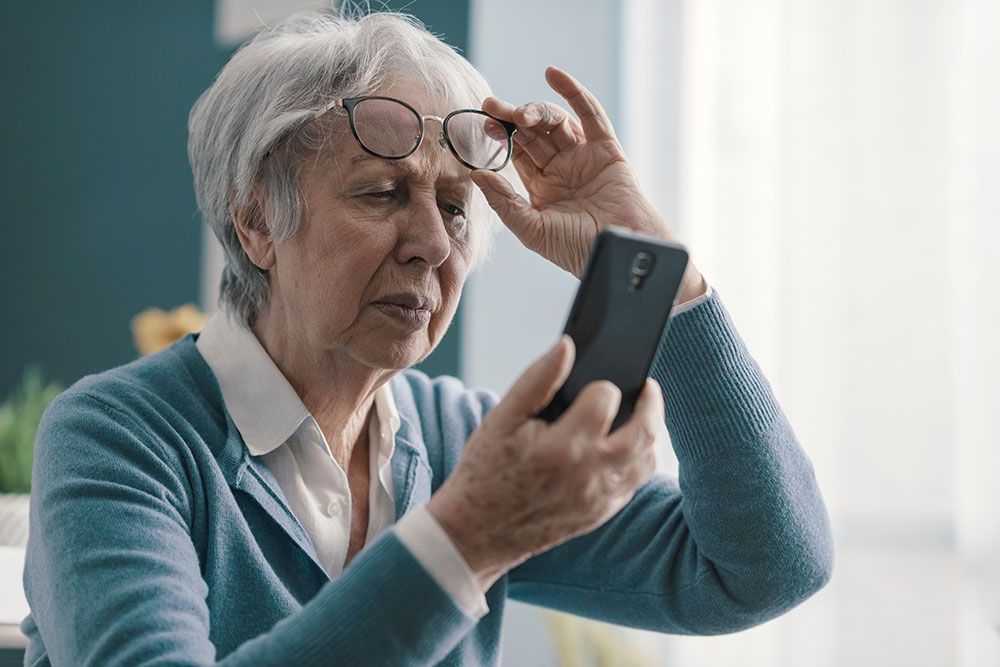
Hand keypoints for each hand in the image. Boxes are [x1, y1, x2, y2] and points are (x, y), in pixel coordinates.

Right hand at [425, 335, 666, 590]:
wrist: (477, 532)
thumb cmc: (486, 470)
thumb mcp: (502, 418)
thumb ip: (538, 378)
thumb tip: (567, 345)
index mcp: (563, 446)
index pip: (606, 399)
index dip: (602, 385)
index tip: (595, 382)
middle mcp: (589, 475)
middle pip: (644, 431)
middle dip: (651, 404)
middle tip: (647, 387)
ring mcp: (599, 498)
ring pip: (647, 460)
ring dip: (651, 433)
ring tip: (641, 413)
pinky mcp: (601, 514)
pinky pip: (635, 483)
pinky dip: (638, 460)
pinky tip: (626, 444)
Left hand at [471, 66, 704, 301]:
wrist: (616, 252)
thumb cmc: (577, 249)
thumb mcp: (531, 229)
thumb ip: (504, 202)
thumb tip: (477, 174)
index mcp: (543, 188)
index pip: (517, 153)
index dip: (501, 136)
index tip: (483, 123)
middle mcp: (562, 169)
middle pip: (533, 134)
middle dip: (512, 118)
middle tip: (491, 105)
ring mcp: (584, 157)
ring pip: (556, 123)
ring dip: (536, 111)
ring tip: (520, 113)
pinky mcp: (607, 149)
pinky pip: (590, 115)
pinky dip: (574, 92)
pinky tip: (553, 75)